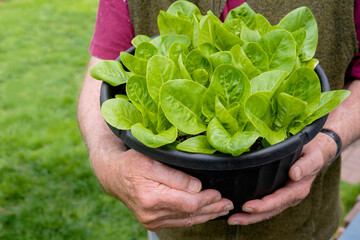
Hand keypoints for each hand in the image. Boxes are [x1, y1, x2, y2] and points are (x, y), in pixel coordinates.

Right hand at [91, 146, 233, 230]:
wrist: (114, 176)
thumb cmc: (133, 163)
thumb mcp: (152, 161)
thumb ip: (175, 176)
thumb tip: (197, 188)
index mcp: (152, 197)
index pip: (188, 203)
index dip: (207, 200)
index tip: (219, 193)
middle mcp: (151, 214)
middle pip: (189, 214)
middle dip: (212, 209)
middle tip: (228, 203)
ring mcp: (151, 221)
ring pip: (186, 221)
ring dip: (206, 215)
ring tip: (222, 210)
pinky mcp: (152, 223)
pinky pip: (178, 223)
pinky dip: (193, 218)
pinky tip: (204, 214)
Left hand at [227, 133, 336, 224]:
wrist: (316, 153)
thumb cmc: (312, 152)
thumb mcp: (312, 156)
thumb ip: (305, 165)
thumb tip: (294, 174)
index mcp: (298, 189)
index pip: (279, 200)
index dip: (263, 205)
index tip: (247, 207)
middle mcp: (291, 196)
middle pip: (270, 211)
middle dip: (251, 217)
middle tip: (232, 219)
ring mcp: (285, 197)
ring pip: (267, 211)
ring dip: (250, 217)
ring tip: (232, 219)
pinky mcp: (279, 194)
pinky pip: (266, 205)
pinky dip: (254, 211)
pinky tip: (240, 211)